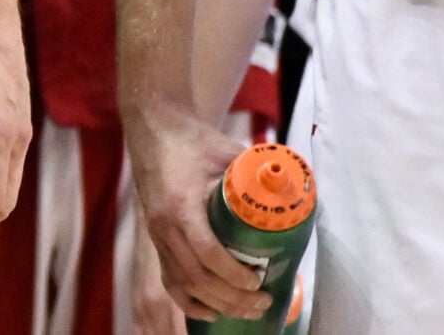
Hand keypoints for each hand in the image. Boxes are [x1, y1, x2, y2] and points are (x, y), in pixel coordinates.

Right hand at [128, 109, 268, 321]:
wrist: (153, 130)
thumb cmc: (192, 140)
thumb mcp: (226, 150)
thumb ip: (254, 171)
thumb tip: (290, 186)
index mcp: (181, 204)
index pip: (205, 250)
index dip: (231, 272)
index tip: (257, 281)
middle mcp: (164, 226)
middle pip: (197, 277)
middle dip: (232, 298)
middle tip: (262, 303)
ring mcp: (157, 236)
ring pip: (184, 285)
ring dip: (217, 304)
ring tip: (247, 311)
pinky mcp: (156, 240)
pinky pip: (170, 281)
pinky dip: (190, 303)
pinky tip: (211, 312)